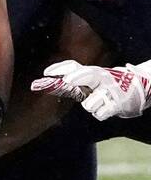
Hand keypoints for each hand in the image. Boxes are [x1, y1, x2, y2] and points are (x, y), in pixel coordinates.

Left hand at [31, 60, 150, 119]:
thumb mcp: (90, 80)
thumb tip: (44, 80)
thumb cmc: (105, 86)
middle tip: (68, 80)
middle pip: (89, 74)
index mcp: (93, 72)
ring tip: (99, 101)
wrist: (135, 89)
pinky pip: (99, 113)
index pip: (74, 66)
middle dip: (78, 77)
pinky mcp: (117, 104)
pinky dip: (100, 113)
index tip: (46, 73)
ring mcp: (110, 91)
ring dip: (90, 105)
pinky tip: (105, 108)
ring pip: (89, 103)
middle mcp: (102, 78)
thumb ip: (71, 80)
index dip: (60, 68)